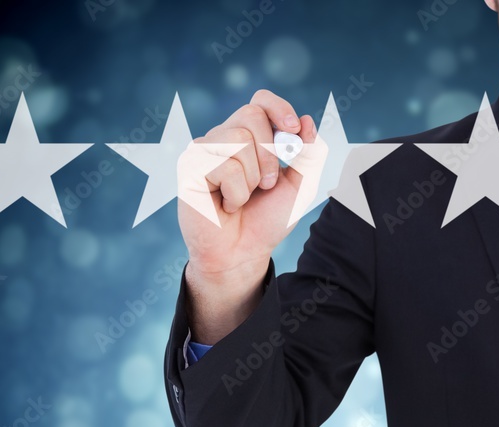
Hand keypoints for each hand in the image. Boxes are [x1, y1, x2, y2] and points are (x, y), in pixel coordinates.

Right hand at [176, 90, 325, 341]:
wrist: (244, 253)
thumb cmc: (267, 219)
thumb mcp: (300, 186)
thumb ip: (310, 154)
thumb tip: (306, 119)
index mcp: (249, 136)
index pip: (260, 101)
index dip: (278, 108)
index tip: (294, 129)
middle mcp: (223, 138)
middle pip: (251, 115)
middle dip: (270, 153)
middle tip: (267, 184)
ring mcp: (203, 151)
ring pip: (238, 140)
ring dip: (253, 178)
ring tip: (242, 197)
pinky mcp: (189, 168)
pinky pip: (224, 166)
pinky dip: (236, 193)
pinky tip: (226, 205)